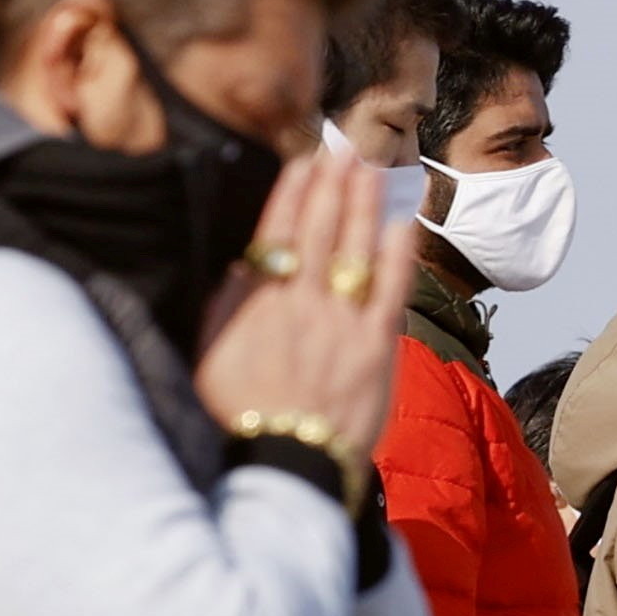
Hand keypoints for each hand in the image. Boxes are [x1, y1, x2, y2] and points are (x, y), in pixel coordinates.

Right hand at [197, 151, 416, 455]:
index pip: (277, 232)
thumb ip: (229, 304)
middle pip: (320, 230)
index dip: (293, 193)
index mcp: (254, 302)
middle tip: (346, 148)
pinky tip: (405, 223)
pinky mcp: (376, 349)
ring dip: (365, 204)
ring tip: (373, 169)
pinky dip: (398, 252)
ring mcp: (340, 323)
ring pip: (356, 248)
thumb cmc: (241, 416)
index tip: (304, 162)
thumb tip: (242, 261)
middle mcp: (298, 303)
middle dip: (333, 185)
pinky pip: (391, 288)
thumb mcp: (211, 353)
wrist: (284, 466)